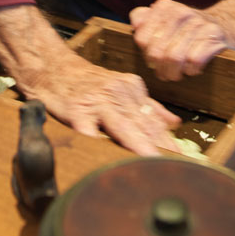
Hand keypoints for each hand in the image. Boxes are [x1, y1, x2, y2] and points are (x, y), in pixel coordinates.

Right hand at [21, 52, 181, 155]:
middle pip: (144, 125)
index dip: (170, 142)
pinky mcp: (77, 110)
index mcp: (132, 89)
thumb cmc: (85, 83)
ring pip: (124, 127)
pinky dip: (99, 145)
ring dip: (139, 147)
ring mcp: (98, 101)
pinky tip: (107, 159)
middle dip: (161, 148)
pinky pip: (90, 131)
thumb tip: (174, 123)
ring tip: (153, 164)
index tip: (183, 161)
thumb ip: (148, 105)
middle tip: (176, 168)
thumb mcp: (121, 86)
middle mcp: (118, 93)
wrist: (51, 67)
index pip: (154, 121)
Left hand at [130, 0, 231, 80]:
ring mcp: (198, 22)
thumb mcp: (163, 19)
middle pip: (157, 51)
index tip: (153, 59)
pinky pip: (194, 61)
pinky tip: (194, 68)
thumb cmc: (186, 29)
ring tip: (177, 74)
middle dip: (160, 68)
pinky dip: (192, 70)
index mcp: (164, 7)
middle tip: (165, 73)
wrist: (223, 25)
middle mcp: (180, 12)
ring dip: (175, 72)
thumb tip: (135, 25)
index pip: (142, 39)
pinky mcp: (214, 35)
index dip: (146, 54)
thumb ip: (143, 20)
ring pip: (175, 58)